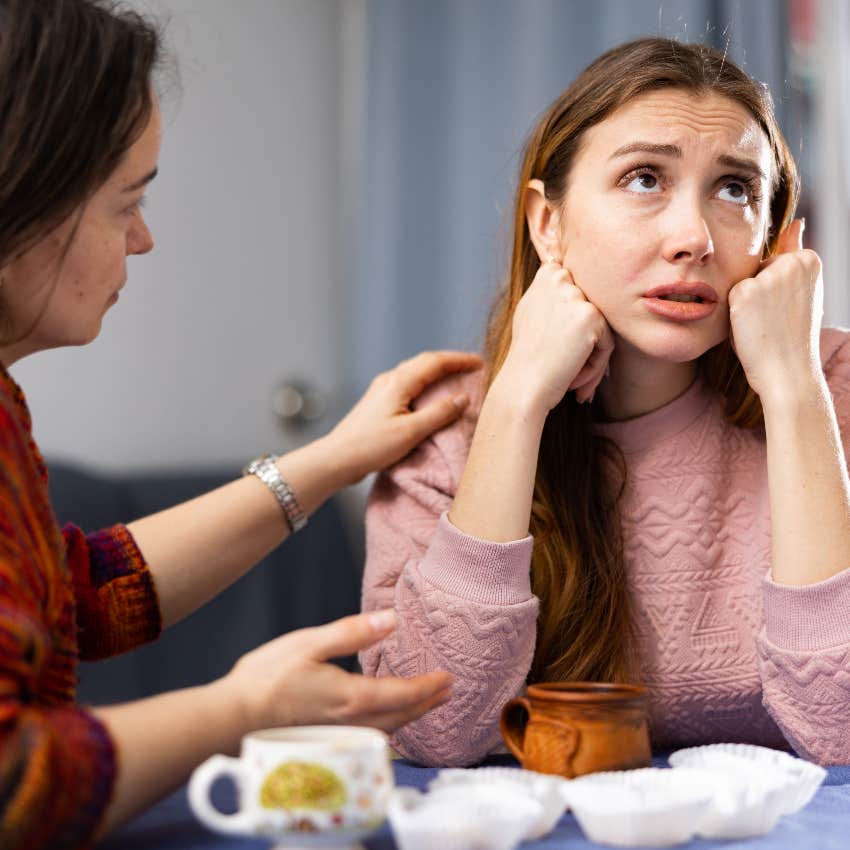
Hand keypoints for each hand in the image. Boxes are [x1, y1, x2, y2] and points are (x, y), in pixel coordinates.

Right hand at [221, 610, 452, 732]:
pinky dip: (389, 726)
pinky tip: (385, 719)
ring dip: (411, 717)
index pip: (403, 694)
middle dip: (428, 704)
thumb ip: (353, 632)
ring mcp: (338, 734)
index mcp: (352, 697)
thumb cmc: (268, 677)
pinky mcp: (325, 739)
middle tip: (447, 691)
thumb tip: (392, 619)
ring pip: (387, 729)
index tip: (448, 677)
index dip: (429, 686)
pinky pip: (370, 736)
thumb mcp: (310, 643)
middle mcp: (351, 721)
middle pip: (402, 716)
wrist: (232, 716)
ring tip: (425, 704)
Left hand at [325, 350, 481, 484]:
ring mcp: (382, 389)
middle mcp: (390, 379)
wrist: (337, 458)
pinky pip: (408, 384)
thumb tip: (463, 398)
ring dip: (437, 372)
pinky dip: (425, 384)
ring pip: (415, 372)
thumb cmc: (371, 446)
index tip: (480, 363)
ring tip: (456, 379)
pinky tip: (430, 395)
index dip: (459, 360)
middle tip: (473, 368)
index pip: (435, 362)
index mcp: (399, 382)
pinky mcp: (379, 401)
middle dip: (450, 363)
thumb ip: (439, 413)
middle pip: (425, 362)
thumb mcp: (411, 432)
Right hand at [497, 259, 613, 413]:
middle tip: (561, 365)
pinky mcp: (591, 317)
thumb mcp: (530, 311)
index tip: (555, 343)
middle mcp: (560, 279)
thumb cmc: (526, 356)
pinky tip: (573, 378)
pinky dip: (595, 366)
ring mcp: (576, 296)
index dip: (572, 323)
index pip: (579, 293)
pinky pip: (607, 344)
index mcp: (546, 274)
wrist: (523, 385)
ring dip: (589, 358)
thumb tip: (556, 266)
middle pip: (591, 313)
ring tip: (568, 376)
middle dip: (583, 342)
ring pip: (601, 331)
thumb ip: (549, 291)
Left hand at [729, 219, 823, 401]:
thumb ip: (793, 255)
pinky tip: (750, 327)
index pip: (773, 263)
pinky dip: (733, 314)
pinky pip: (728, 297)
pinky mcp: (743, 292)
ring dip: (744, 304)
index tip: (786, 310)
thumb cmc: (792, 335)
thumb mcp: (801, 291)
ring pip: (741, 283)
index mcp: (809, 259)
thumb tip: (796, 223)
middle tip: (773, 320)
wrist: (787, 371)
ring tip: (763, 324)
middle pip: (755, 270)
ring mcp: (766, 276)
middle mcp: (790, 262)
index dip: (774, 291)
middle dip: (758, 294)